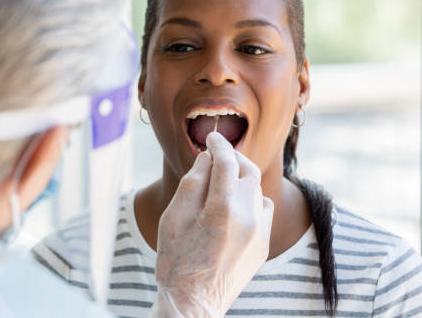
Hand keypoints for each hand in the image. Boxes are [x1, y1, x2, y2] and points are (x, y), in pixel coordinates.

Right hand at [149, 132, 273, 316]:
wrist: (193, 303)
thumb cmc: (176, 259)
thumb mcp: (174, 217)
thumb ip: (192, 182)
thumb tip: (207, 158)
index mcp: (222, 208)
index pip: (226, 162)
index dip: (218, 144)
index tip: (212, 136)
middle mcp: (248, 218)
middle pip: (248, 171)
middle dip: (233, 158)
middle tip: (217, 154)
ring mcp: (260, 233)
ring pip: (257, 190)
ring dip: (242, 179)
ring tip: (223, 181)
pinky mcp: (263, 246)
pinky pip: (263, 211)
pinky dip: (250, 200)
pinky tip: (233, 206)